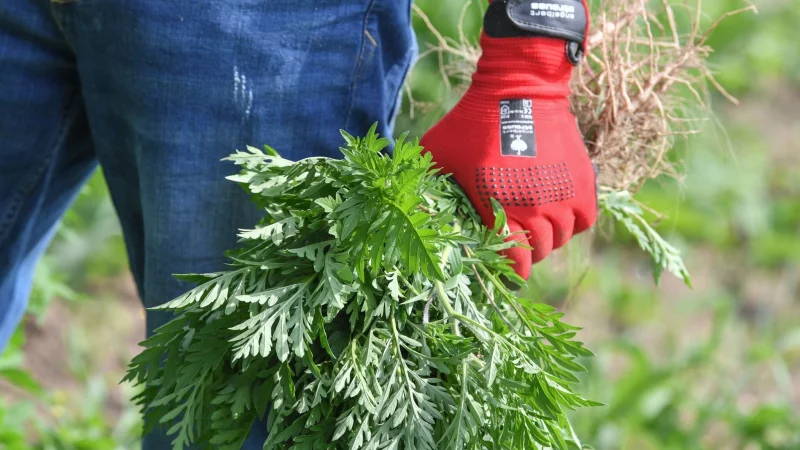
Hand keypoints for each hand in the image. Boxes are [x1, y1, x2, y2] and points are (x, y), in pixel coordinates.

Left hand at [421, 0, 596, 278]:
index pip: (513, 261)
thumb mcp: (436, 153)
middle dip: (527, 254)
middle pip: (539, 252)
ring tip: (537, 229)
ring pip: (562, 238)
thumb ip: (421, 181)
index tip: (504, 272)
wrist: (517, 88)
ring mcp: (562, 196)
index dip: (510, 271)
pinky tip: (559, 215)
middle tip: (517, 245)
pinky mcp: (582, 181)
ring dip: (550, 238)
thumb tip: (397, 204)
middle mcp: (535, 209)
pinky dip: (574, 223)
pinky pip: (585, 220)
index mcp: (499, 209)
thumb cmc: (471, 122)